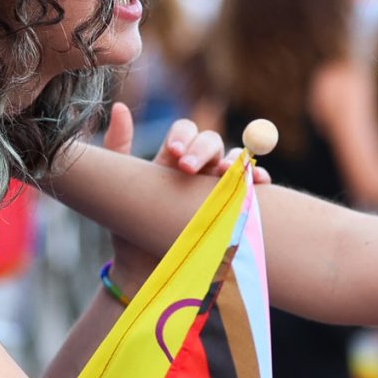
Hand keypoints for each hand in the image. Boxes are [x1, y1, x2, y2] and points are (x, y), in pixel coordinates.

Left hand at [97, 106, 259, 292]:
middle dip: (204, 150)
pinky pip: (252, 189)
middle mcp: (198, 170)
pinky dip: (258, 180)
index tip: (176, 154)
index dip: (184, 136)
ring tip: (228, 173)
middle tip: (188, 169)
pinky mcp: (232, 209)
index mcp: (173, 159)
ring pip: (235, 161)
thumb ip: (118, 145)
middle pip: (211, 142)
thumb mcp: (119, 186)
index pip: (186, 131)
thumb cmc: (129, 228)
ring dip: (235, 161)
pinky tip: (258, 183)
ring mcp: (217, 188)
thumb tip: (120, 106)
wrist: (142, 271)